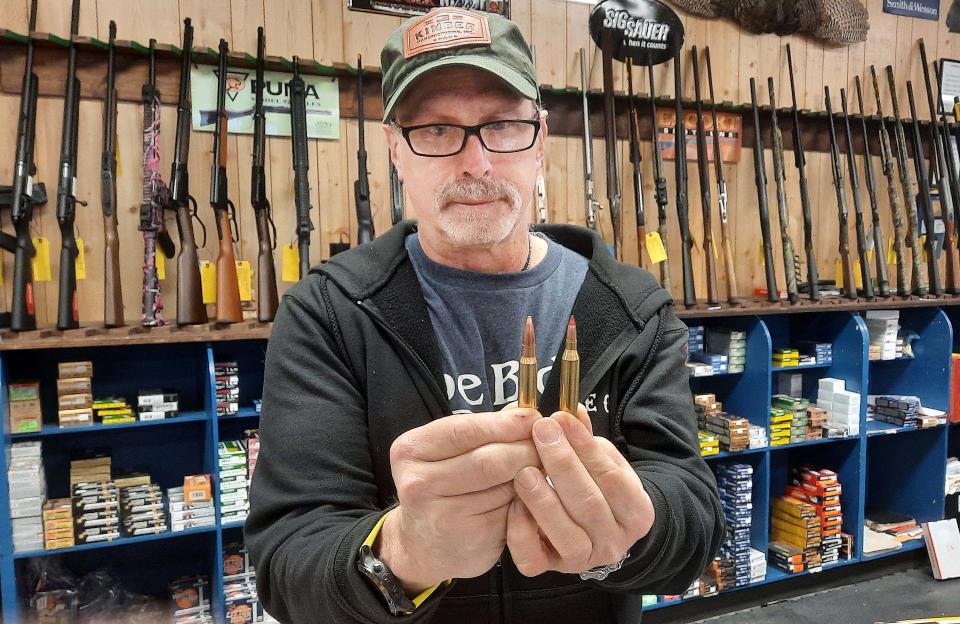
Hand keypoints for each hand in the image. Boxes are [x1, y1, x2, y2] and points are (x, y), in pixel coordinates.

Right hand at [380, 406, 542, 592]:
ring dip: (530, 477)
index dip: (505, 424)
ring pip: (505, 487)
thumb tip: (523, 413)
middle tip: (547, 446)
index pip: (464, 430)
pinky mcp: (469, 538)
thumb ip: (483, 430)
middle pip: (490, 460)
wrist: (424, 547)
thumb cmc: (441, 488)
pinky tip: (528, 497)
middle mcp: (418, 483)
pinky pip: (511, 512)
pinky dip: (526, 502)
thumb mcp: (448, 453)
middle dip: (526, 450)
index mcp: (410, 450)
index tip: (534, 418)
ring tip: (539, 470)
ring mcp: (442, 515)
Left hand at [506, 406, 654, 576]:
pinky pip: (533, 558)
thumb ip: (585, 438)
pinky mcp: (551, 568)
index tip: (562, 419)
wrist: (599, 529)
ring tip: (524, 469)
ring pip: (564, 533)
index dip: (585, 447)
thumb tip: (570, 410)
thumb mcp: (602, 461)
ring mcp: (583, 558)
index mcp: (636, 513)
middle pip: (588, 503)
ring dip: (542, 498)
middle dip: (562, 464)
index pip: (612, 477)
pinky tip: (514, 503)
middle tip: (541, 433)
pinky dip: (521, 531)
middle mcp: (614, 542)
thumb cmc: (599, 486)